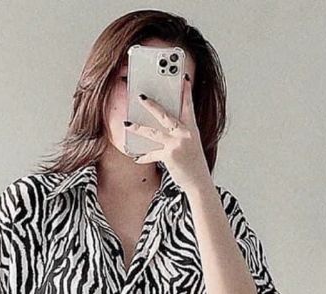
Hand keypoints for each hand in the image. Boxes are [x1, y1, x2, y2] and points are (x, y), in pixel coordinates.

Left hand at [126, 72, 211, 195]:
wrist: (198, 181)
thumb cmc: (194, 163)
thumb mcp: (191, 144)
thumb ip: (181, 133)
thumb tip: (164, 125)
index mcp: (192, 129)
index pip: (189, 106)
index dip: (186, 92)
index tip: (183, 79)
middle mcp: (185, 134)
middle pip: (165, 115)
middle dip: (151, 105)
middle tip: (141, 96)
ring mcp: (176, 144)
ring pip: (153, 132)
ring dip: (138, 128)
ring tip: (127, 124)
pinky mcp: (169, 156)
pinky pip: (152, 153)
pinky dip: (144, 156)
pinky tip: (136, 157)